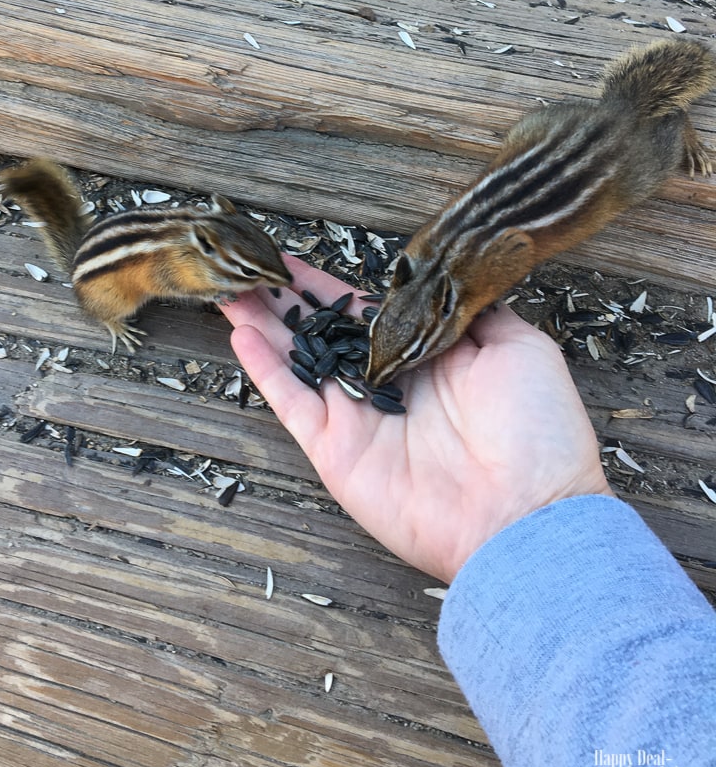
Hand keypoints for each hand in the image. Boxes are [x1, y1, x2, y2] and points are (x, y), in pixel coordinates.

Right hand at [220, 256, 612, 582]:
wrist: (527, 511)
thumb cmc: (537, 430)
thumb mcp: (519, 347)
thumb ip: (472, 310)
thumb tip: (446, 280)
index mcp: (427, 355)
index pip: (366, 309)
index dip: (329, 282)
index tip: (297, 256)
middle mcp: (386, 381)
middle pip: (322, 330)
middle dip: (284, 297)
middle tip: (247, 262)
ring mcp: (357, 415)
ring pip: (297, 358)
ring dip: (263, 322)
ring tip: (230, 285)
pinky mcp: (335, 449)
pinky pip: (292, 402)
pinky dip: (264, 369)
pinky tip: (239, 333)